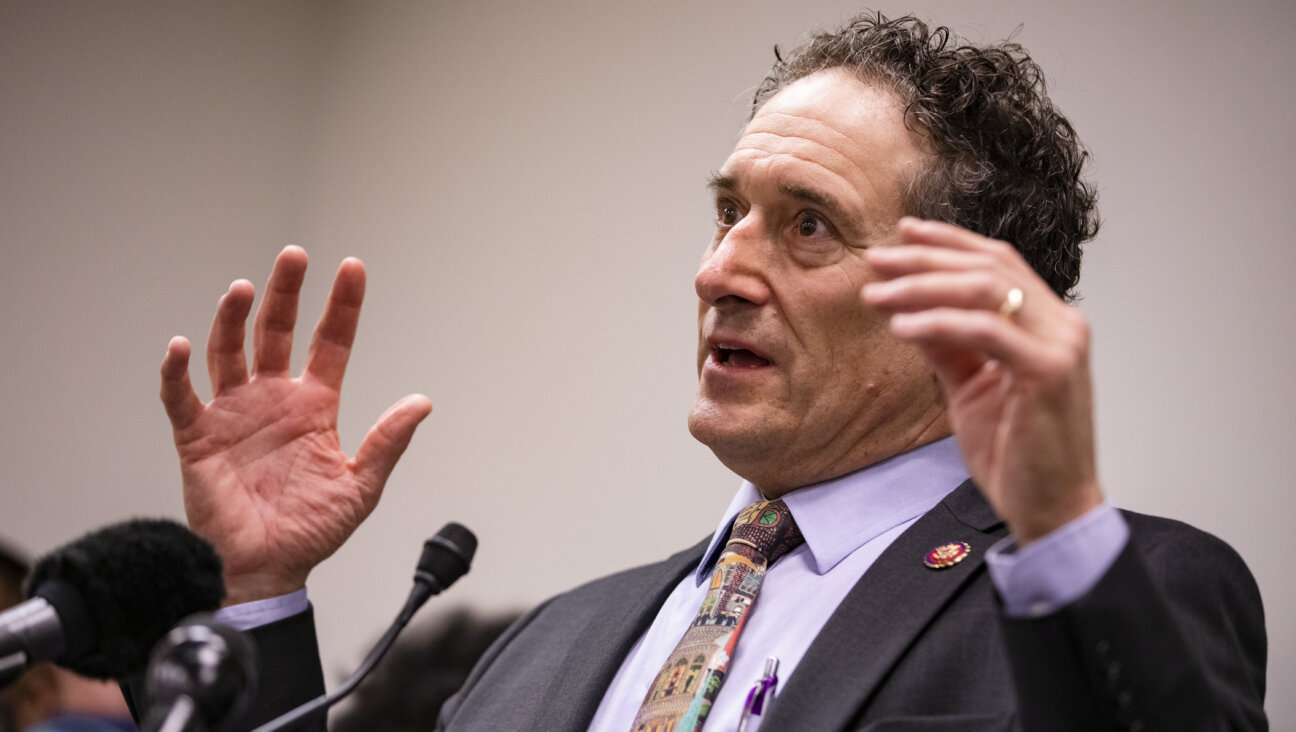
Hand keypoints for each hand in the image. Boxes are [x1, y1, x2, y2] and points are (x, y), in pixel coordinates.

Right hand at [160, 247, 432, 603]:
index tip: (353, 267)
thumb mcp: (362, 485)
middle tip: (295, 255)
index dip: (342, 306)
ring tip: (244, 288)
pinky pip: (181, 397)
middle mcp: (273, 399)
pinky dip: (177, 372)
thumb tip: (422, 402)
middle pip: (278, 331)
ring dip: (233, 319)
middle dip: (286, 293)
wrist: (266, 569)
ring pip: (229, 351)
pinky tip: (182, 346)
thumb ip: (388, 441)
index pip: (331, 342)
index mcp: (314, 405)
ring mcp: (234, 413)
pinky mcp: (198, 437)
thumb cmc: (312, 530)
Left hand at [862, 218, 1101, 544]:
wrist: (1051, 509)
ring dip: (921, 287)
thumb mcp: (971, 387)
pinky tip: (902, 327)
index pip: (997, 262)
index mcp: (1047, 322)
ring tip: (876, 295)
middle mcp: (1061, 323)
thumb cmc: (1017, 453)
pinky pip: (985, 331)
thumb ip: (948, 346)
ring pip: (985, 291)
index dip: (948, 243)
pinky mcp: (1049, 371)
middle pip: (988, 267)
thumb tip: (908, 310)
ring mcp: (1060, 344)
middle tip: (875, 261)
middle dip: (924, 260)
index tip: (901, 236)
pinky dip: (938, 323)